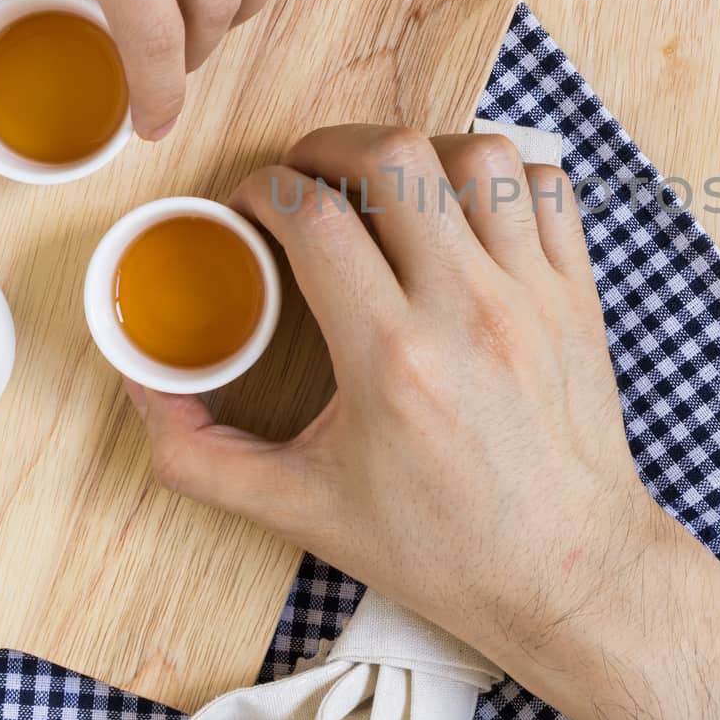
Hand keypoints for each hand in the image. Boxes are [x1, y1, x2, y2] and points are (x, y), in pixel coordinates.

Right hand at [126, 126, 719, 719]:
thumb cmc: (442, 547)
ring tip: (389, 185)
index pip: (311, 216)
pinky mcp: (578, 295)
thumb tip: (142, 385)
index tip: (249, 207)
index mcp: (390, 359)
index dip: (262, 190)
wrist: (569, 574)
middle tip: (306, 175)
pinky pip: (548, 188)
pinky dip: (503, 178)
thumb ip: (200, 454)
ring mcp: (533, 294)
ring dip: (422, 151)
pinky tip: (467, 211)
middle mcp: (467, 309)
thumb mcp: (300, 512)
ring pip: (481, 154)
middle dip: (330, 145)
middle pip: (395, 156)